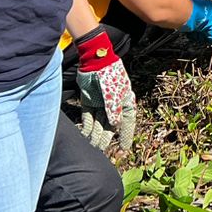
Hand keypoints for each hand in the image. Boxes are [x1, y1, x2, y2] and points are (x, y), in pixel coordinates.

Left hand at [73, 27, 136, 150]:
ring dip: (95, 134)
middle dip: (105, 139)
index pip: (126, 123)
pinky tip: (85, 135)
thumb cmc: (110, 74)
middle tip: (100, 151)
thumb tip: (115, 125)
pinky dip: (87, 126)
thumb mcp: (114, 93)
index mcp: (125, 102)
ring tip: (92, 146)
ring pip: (98, 123)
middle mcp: (113, 105)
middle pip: (110, 126)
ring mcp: (101, 104)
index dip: (125, 136)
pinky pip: (88, 117)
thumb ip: (114, 109)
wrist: (95, 60)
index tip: (124, 149)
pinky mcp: (89, 102)